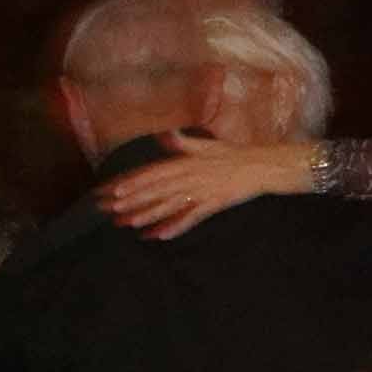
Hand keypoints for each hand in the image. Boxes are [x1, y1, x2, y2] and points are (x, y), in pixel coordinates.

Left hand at [100, 135, 316, 236]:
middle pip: (154, 189)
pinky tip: (159, 236)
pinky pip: (191, 217)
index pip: (151, 173)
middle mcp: (189, 175)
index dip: (130, 182)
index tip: (109, 190)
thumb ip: (182, 144)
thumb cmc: (234, 155)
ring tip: (126, 224)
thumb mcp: (206, 146)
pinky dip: (176, 226)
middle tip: (108, 210)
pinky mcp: (213, 203)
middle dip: (130, 200)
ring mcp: (200, 190)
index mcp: (185, 161)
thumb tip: (164, 135)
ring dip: (147, 214)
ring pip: (168, 204)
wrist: (263, 164)